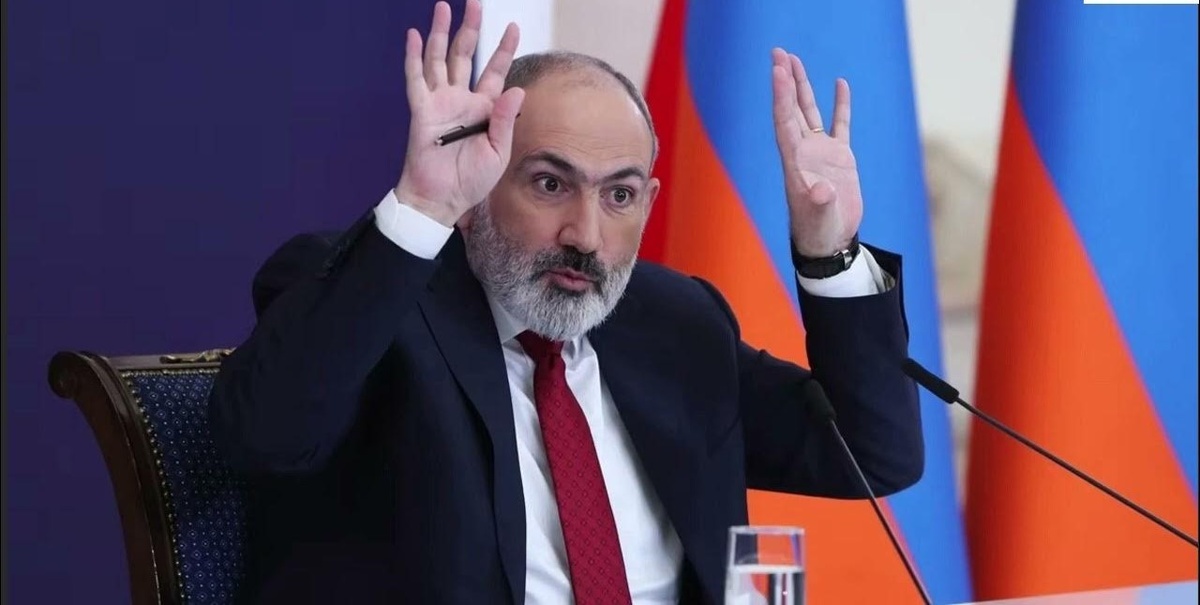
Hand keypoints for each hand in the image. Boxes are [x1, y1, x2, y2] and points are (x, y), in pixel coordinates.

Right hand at [393, 0, 524, 226]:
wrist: (442, 199)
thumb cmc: (471, 181)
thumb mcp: (498, 152)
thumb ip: (506, 120)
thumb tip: (517, 89)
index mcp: (485, 109)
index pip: (495, 71)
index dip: (503, 49)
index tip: (512, 27)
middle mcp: (461, 99)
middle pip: (465, 55)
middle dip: (470, 28)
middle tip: (474, 3)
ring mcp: (440, 103)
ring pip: (440, 59)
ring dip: (441, 33)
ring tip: (444, 7)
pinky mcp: (421, 111)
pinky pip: (416, 80)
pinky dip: (415, 57)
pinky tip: (415, 36)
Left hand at [770, 48, 862, 256]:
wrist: (829, 241)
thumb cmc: (819, 230)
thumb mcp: (820, 216)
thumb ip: (820, 201)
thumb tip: (822, 190)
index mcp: (795, 161)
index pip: (785, 121)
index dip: (781, 96)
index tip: (778, 71)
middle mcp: (804, 151)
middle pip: (791, 108)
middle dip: (785, 81)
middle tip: (778, 53)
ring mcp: (821, 153)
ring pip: (809, 112)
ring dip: (802, 87)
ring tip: (795, 60)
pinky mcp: (839, 158)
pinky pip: (838, 125)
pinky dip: (839, 106)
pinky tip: (840, 84)